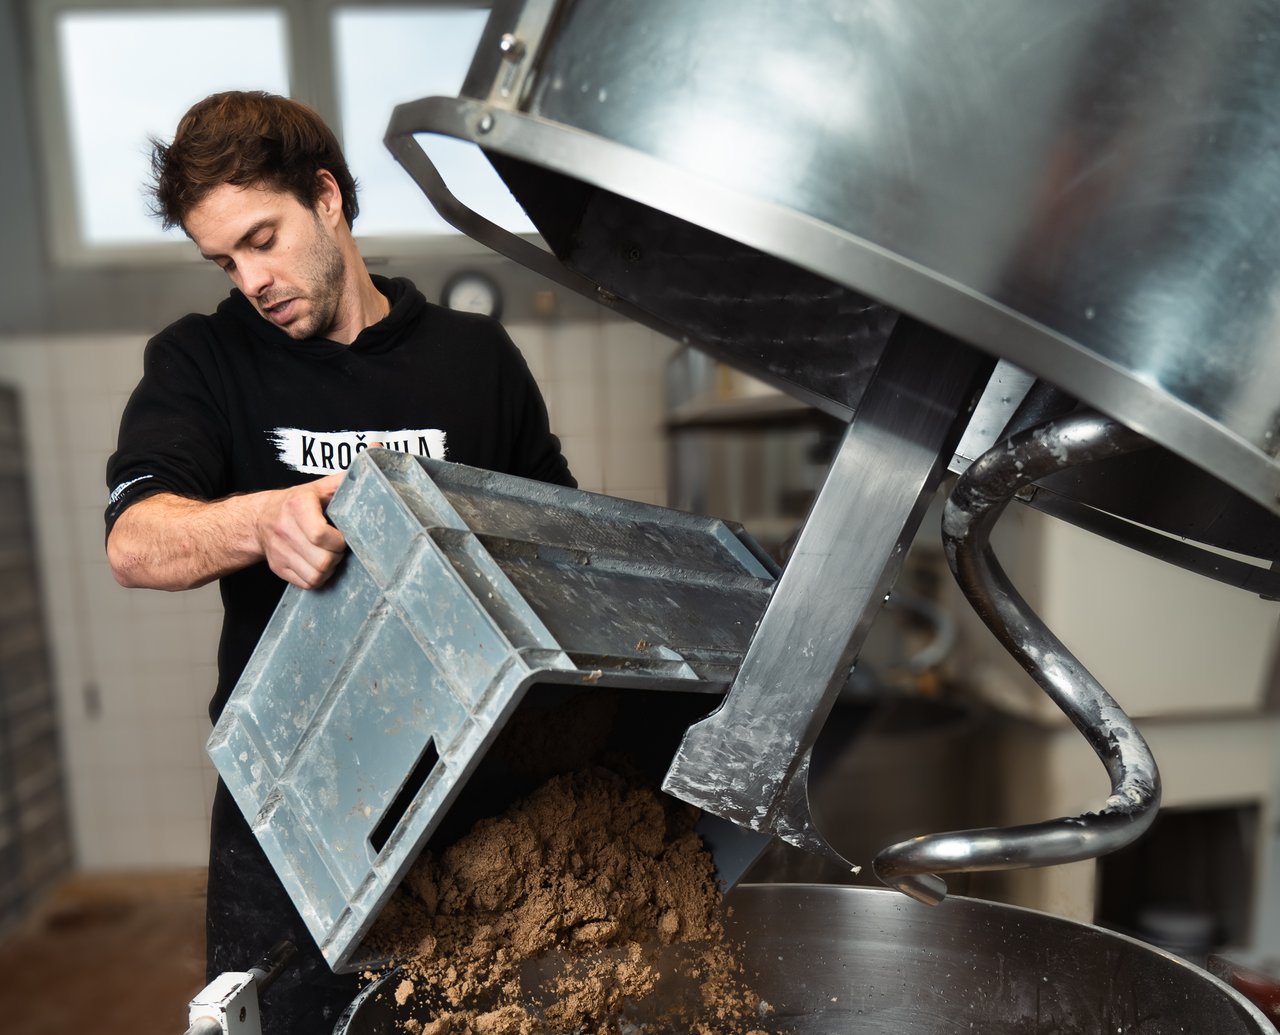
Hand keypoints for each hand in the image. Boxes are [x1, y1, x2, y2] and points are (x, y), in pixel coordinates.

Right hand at [255, 474, 346, 588]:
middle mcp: (285, 529)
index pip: (320, 534)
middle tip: (339, 548)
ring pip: (315, 576)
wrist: (261, 518)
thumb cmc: (297, 502)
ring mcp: (280, 551)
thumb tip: (368, 469)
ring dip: (330, 569)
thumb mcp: (317, 487)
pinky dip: (319, 578)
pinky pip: (306, 583)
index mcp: (298, 506)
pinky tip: (320, 565)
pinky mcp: (278, 567)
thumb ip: (341, 482)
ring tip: (331, 556)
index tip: (343, 537)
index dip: (338, 541)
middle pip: (322, 560)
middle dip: (338, 557)